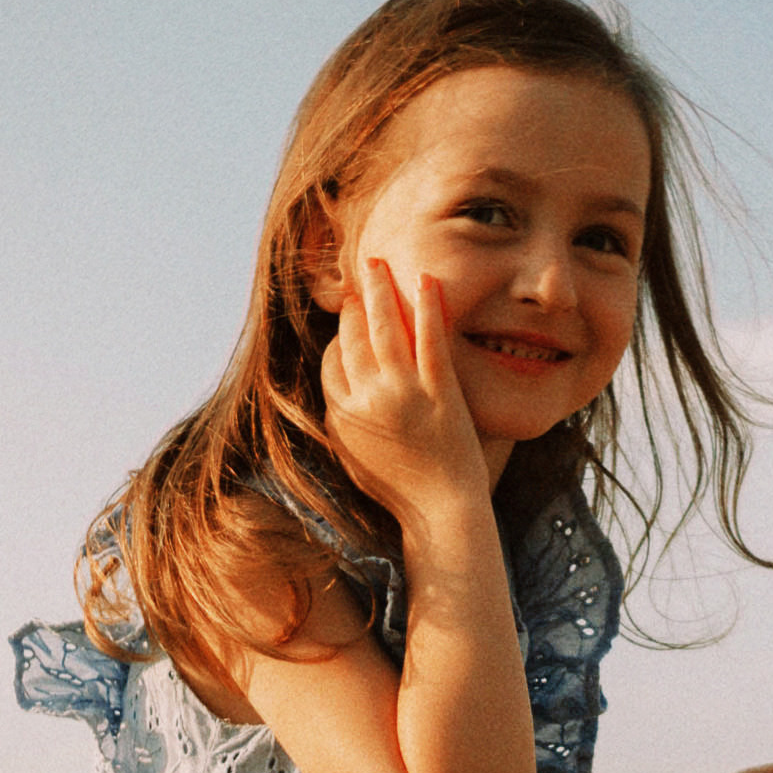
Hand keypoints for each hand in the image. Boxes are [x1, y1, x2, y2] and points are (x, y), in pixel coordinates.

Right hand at [321, 258, 488, 524]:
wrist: (440, 509)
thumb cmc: (399, 489)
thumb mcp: (354, 457)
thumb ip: (340, 421)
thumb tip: (335, 390)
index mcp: (342, 414)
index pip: (333, 358)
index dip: (341, 335)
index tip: (350, 318)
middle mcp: (367, 398)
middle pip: (353, 335)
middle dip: (355, 300)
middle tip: (360, 274)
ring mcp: (403, 392)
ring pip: (385, 326)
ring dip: (381, 288)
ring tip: (379, 262)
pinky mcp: (439, 391)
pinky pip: (430, 338)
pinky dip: (428, 305)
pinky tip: (428, 280)